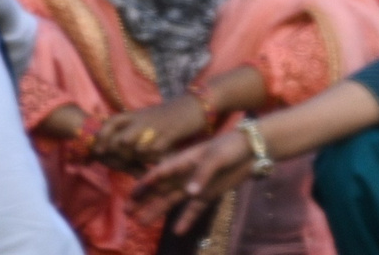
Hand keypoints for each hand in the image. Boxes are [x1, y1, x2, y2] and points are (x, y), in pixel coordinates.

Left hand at [94, 98, 211, 169]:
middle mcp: (143, 120)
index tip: (99, 150)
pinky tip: (154, 164)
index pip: (111, 122)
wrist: (195, 105)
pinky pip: (154, 152)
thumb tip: (119, 143)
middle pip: (120, 140)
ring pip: (136, 148)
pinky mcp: (169, 135)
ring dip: (136, 160)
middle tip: (119, 165)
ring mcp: (156, 127)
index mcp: (136, 114)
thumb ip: (134, 127)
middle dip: (118, 155)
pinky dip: (152, 161)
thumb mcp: (149, 116)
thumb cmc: (171, 114)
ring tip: (137, 167)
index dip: (102, 137)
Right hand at [134, 129, 253, 228]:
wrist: (252, 150)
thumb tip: (190, 193)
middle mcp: (185, 175)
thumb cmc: (231, 146)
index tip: (131, 193)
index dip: (145, 182)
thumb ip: (202, 174)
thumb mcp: (216, 156)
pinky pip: (194, 210)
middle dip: (143, 199)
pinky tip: (177, 231)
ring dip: (157, 210)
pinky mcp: (208, 195)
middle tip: (127, 211)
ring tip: (141, 222)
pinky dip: (186, 220)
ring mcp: (196, 186)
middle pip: (160, 189)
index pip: (160, 172)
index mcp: (184, 161)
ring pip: (172, 201)